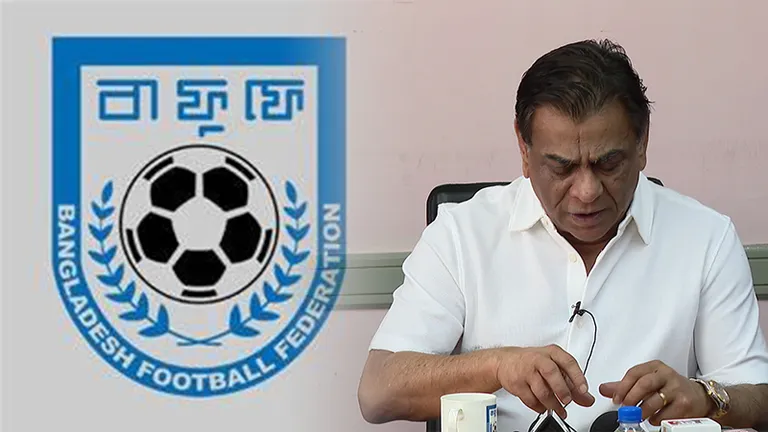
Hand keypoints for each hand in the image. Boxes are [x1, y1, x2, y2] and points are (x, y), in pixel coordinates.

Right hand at [495, 345, 594, 418]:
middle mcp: (538, 359)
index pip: (568, 362)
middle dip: (562, 390)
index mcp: (552, 352)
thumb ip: (572, 384)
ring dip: (552, 404)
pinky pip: (530, 399)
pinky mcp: (516, 384)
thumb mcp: (554, 367)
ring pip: (541, 390)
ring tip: (558, 409)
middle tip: (568, 401)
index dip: (577, 377)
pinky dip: (539, 407)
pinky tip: (543, 407)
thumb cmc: (532, 362)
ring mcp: (526, 371)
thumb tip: (587, 399)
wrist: (505, 362)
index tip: (583, 390)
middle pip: (552, 373)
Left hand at [599, 360, 714, 424]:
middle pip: (644, 384)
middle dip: (631, 398)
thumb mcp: (647, 382)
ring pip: (654, 401)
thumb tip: (604, 389)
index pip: (634, 373)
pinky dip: (656, 419)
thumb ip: (625, 386)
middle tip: (625, 409)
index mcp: (655, 367)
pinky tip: (653, 418)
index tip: (616, 399)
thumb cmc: (669, 388)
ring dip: (642, 411)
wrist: (698, 397)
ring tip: (638, 415)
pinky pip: (665, 414)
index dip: (622, 387)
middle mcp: (666, 375)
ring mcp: (677, 388)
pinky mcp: (685, 404)